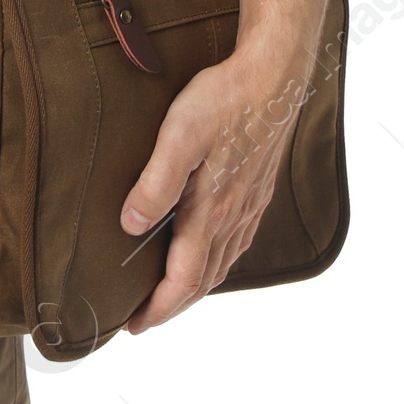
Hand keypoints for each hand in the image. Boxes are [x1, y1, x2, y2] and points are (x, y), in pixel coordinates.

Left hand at [119, 47, 313, 333]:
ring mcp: (248, 207)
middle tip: (143, 319)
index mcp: (212, 211)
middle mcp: (233, 218)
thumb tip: (131, 225)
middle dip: (172, 306)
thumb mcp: (180, 136)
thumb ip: (156, 182)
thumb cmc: (224, 101)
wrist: (273, 78)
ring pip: (220, 265)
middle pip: (201, 281)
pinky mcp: (256, 192)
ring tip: (169, 294)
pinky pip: (235, 245)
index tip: (134, 325)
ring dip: (193, 287)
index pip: (183, 278)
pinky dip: (215, 264)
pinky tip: (207, 254)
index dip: (158, 308)